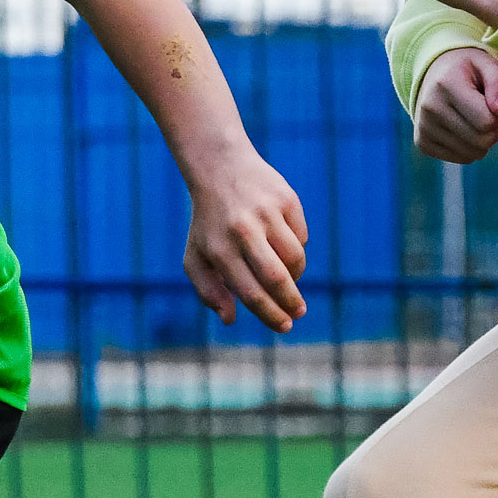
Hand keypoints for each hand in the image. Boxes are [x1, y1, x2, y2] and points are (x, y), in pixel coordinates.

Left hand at [181, 150, 310, 330]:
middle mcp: (242, 231)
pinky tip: (285, 248)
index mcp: (218, 249)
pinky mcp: (286, 200)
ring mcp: (266, 214)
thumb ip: (208, 291)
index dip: (270, 314)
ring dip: (296, 277)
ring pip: (294, 257)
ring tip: (290, 281)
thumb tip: (229, 319)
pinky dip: (297, 249)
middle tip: (298, 313)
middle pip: (276, 277)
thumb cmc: (209, 224)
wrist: (221, 170)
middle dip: (291, 302)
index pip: (250, 292)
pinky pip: (301, 236)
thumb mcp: (197, 256)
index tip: (284, 326)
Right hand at [413, 46, 497, 165]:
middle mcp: (429, 107)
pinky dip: (471, 147)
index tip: (495, 103)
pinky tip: (464, 129)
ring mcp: (423, 128)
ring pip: (474, 154)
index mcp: (445, 84)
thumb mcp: (488, 65)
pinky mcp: (422, 143)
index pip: (487, 122)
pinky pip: (464, 159)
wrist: (434, 76)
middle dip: (495, 130)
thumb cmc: (468, 71)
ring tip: (477, 120)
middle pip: (482, 141)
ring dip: (484, 140)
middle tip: (491, 113)